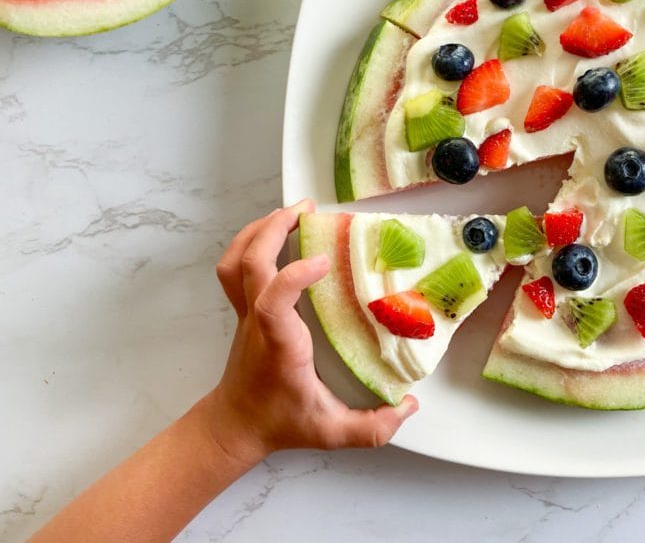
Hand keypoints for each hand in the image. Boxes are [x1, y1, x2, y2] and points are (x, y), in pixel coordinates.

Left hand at [200, 200, 417, 464]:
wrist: (237, 425)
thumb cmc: (281, 422)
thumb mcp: (332, 433)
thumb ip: (373, 427)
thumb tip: (409, 407)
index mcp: (279, 344)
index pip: (272, 302)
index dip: (293, 275)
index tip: (323, 260)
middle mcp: (258, 321)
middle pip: (250, 264)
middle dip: (275, 229)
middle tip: (309, 210)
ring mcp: (246, 311)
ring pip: (236, 259)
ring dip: (261, 229)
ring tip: (292, 212)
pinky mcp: (245, 306)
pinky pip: (235, 265)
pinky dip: (251, 240)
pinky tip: (275, 231)